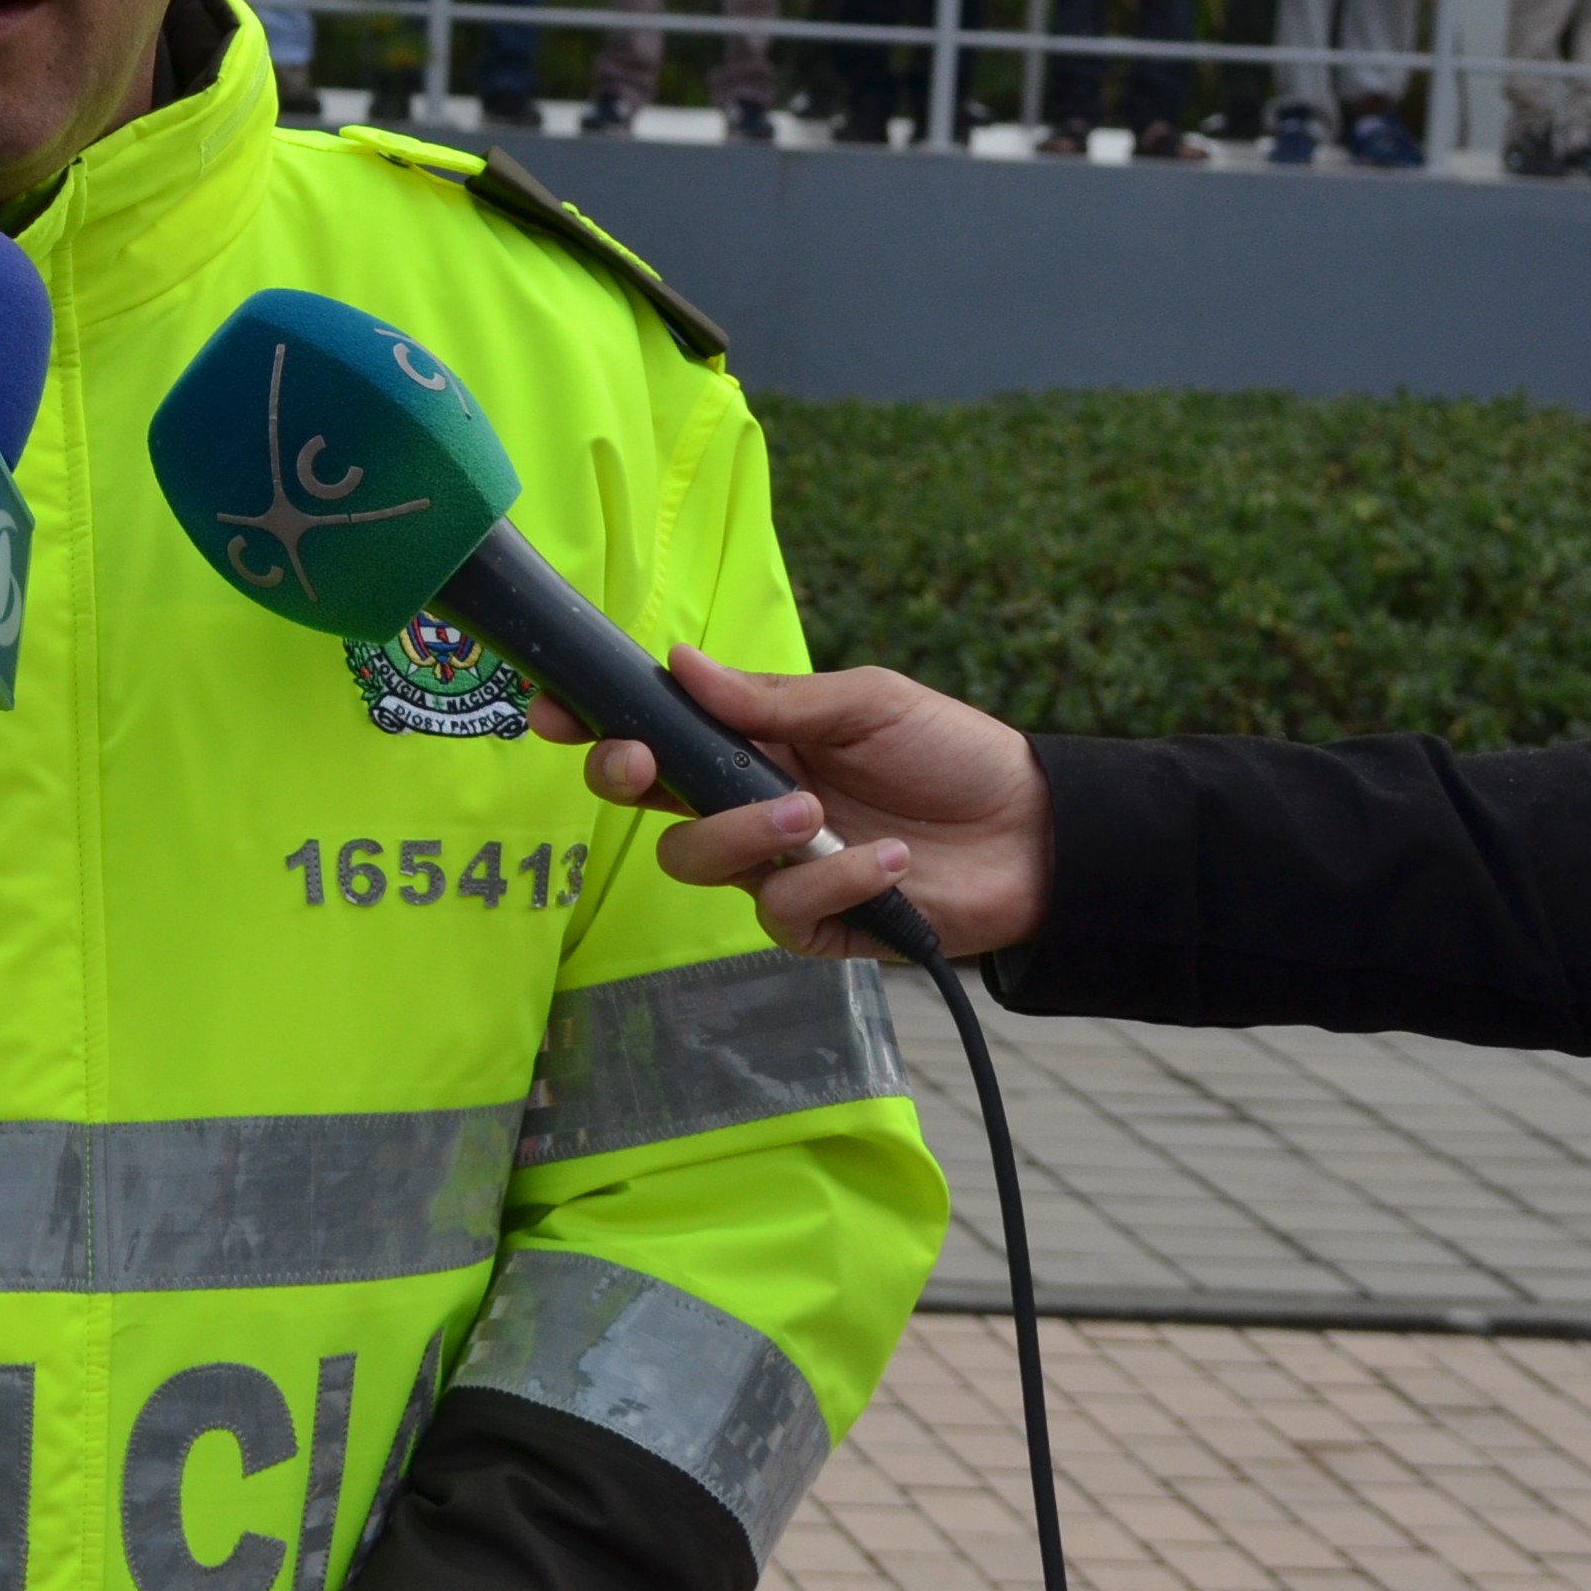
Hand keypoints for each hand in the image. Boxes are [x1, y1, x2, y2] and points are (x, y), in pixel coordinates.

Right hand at [527, 645, 1051, 957]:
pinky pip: (781, 911)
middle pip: (650, 806)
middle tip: (642, 764)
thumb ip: (772, 699)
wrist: (1036, 833)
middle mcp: (752, 808)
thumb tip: (680, 663)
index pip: (658, 734)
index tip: (554, 710)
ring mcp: (777, 871)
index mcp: (755, 745)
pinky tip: (887, 860)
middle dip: (630, 780)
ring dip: (745, 832)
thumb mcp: (867, 702)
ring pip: (699, 862)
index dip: (599, 724)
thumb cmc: (952, 754)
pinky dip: (832, 881)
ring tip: (815, 811)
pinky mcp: (816, 927)